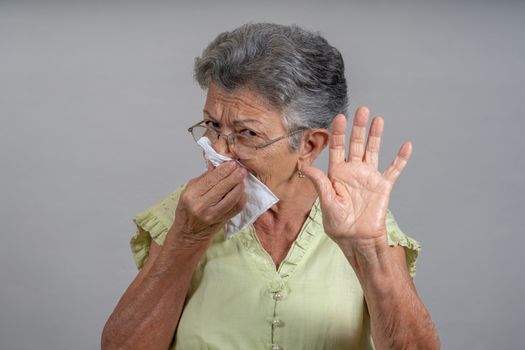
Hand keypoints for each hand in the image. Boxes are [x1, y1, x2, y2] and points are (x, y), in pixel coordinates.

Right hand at [171, 161, 247, 245]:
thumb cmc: (187, 209)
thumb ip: (205, 177)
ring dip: (240, 186)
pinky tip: (242, 191)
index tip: (232, 163)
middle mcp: (202, 206)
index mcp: (191, 195)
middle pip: (223, 187)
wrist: (189, 233)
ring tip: (242, 178)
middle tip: (241, 169)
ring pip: (233, 197)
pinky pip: (237, 207)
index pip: (211, 179)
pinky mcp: (222, 220)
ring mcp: (213, 215)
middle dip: (235, 176)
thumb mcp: (190, 189)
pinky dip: (242, 198)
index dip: (224, 170)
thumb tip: (218, 164)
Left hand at [302, 106, 411, 252]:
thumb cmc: (339, 225)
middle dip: (358, 128)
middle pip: (356, 144)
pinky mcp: (383, 186)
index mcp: (336, 174)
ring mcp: (369, 177)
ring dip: (376, 135)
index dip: (338, 133)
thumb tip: (306, 168)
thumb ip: (320, 184)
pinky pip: (393, 169)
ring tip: (378, 119)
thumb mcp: (326, 204)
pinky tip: (406, 145)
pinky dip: (400, 158)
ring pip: (373, 151)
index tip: (339, 117)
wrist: (358, 240)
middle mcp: (353, 172)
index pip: (337, 148)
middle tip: (361, 110)